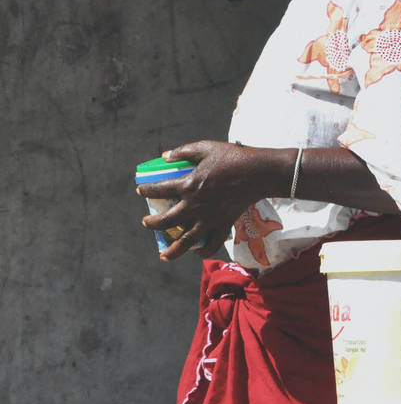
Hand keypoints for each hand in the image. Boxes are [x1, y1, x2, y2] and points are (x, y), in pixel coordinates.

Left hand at [137, 140, 283, 261]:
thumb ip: (184, 152)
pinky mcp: (223, 225)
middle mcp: (195, 205)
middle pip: (167, 221)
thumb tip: (165, 156)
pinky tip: (197, 254)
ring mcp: (209, 218)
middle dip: (153, 224)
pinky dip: (204, 252)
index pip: (160, 190)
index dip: (147, 190)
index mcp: (189, 185)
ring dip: (172, 250)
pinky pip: (212, 244)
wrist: (257, 172)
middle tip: (146, 223)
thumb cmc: (231, 157)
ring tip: (163, 255)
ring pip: (186, 241)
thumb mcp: (205, 148)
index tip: (141, 190)